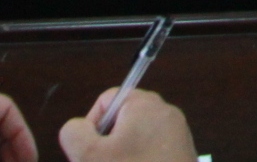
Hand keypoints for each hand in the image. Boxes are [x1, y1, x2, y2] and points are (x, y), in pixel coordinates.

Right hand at [61, 88, 196, 161]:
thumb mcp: (89, 155)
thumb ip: (74, 133)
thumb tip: (78, 127)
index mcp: (145, 103)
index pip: (107, 101)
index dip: (91, 125)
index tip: (90, 152)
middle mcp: (165, 113)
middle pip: (122, 122)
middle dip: (106, 146)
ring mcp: (178, 135)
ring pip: (137, 140)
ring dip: (121, 157)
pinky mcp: (183, 156)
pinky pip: (153, 153)